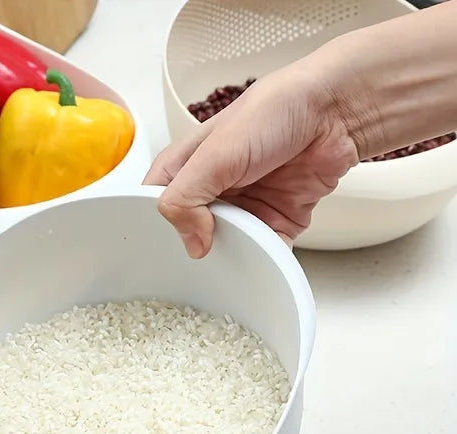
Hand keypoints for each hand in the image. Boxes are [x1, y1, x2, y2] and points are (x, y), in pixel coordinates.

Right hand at [144, 67, 358, 257]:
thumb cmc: (276, 111)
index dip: (154, 224)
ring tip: (234, 261)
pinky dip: (265, 260)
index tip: (162, 244)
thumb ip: (187, 197)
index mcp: (188, 166)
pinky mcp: (275, 220)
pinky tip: (264, 263)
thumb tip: (191, 243)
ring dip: (232, 257)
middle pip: (189, 232)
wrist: (338, 111)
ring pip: (226, 247)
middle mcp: (213, 188)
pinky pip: (264, 251)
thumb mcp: (216, 153)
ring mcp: (244, 206)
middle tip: (199, 260)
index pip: (154, 203)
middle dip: (195, 247)